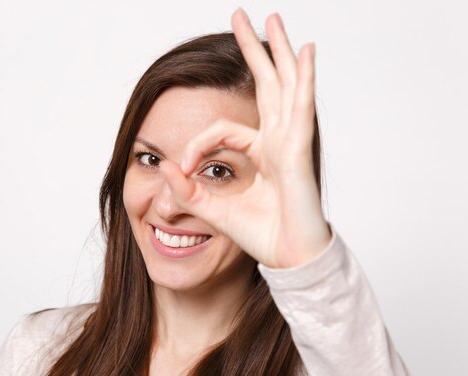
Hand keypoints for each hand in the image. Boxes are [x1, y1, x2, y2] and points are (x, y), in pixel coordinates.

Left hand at [158, 8, 331, 268]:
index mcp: (262, 152)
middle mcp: (279, 140)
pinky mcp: (299, 150)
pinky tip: (304, 51)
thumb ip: (188, 189)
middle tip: (241, 16)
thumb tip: (163, 168)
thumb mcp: (213, 208)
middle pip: (267, 85)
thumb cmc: (262, 236)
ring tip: (271, 19)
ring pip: (285, 85)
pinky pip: (300, 108)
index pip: (222, 131)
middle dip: (254, 51)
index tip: (182, 168)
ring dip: (278, 50)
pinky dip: (304, 78)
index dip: (197, 146)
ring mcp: (292, 142)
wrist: (288, 259)